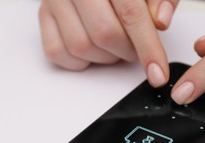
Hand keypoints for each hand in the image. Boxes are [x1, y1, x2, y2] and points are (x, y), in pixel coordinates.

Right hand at [38, 0, 178, 86]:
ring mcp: (55, 0)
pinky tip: (94, 46)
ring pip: (81, 47)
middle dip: (127, 51)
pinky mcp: (44, 14)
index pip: (130, 14)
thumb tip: (160, 21)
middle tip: (135, 47)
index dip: (148, 47)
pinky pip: (58, 52)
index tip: (157, 73)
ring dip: (106, 57)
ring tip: (115, 43)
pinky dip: (80, 60)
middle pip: (104, 34)